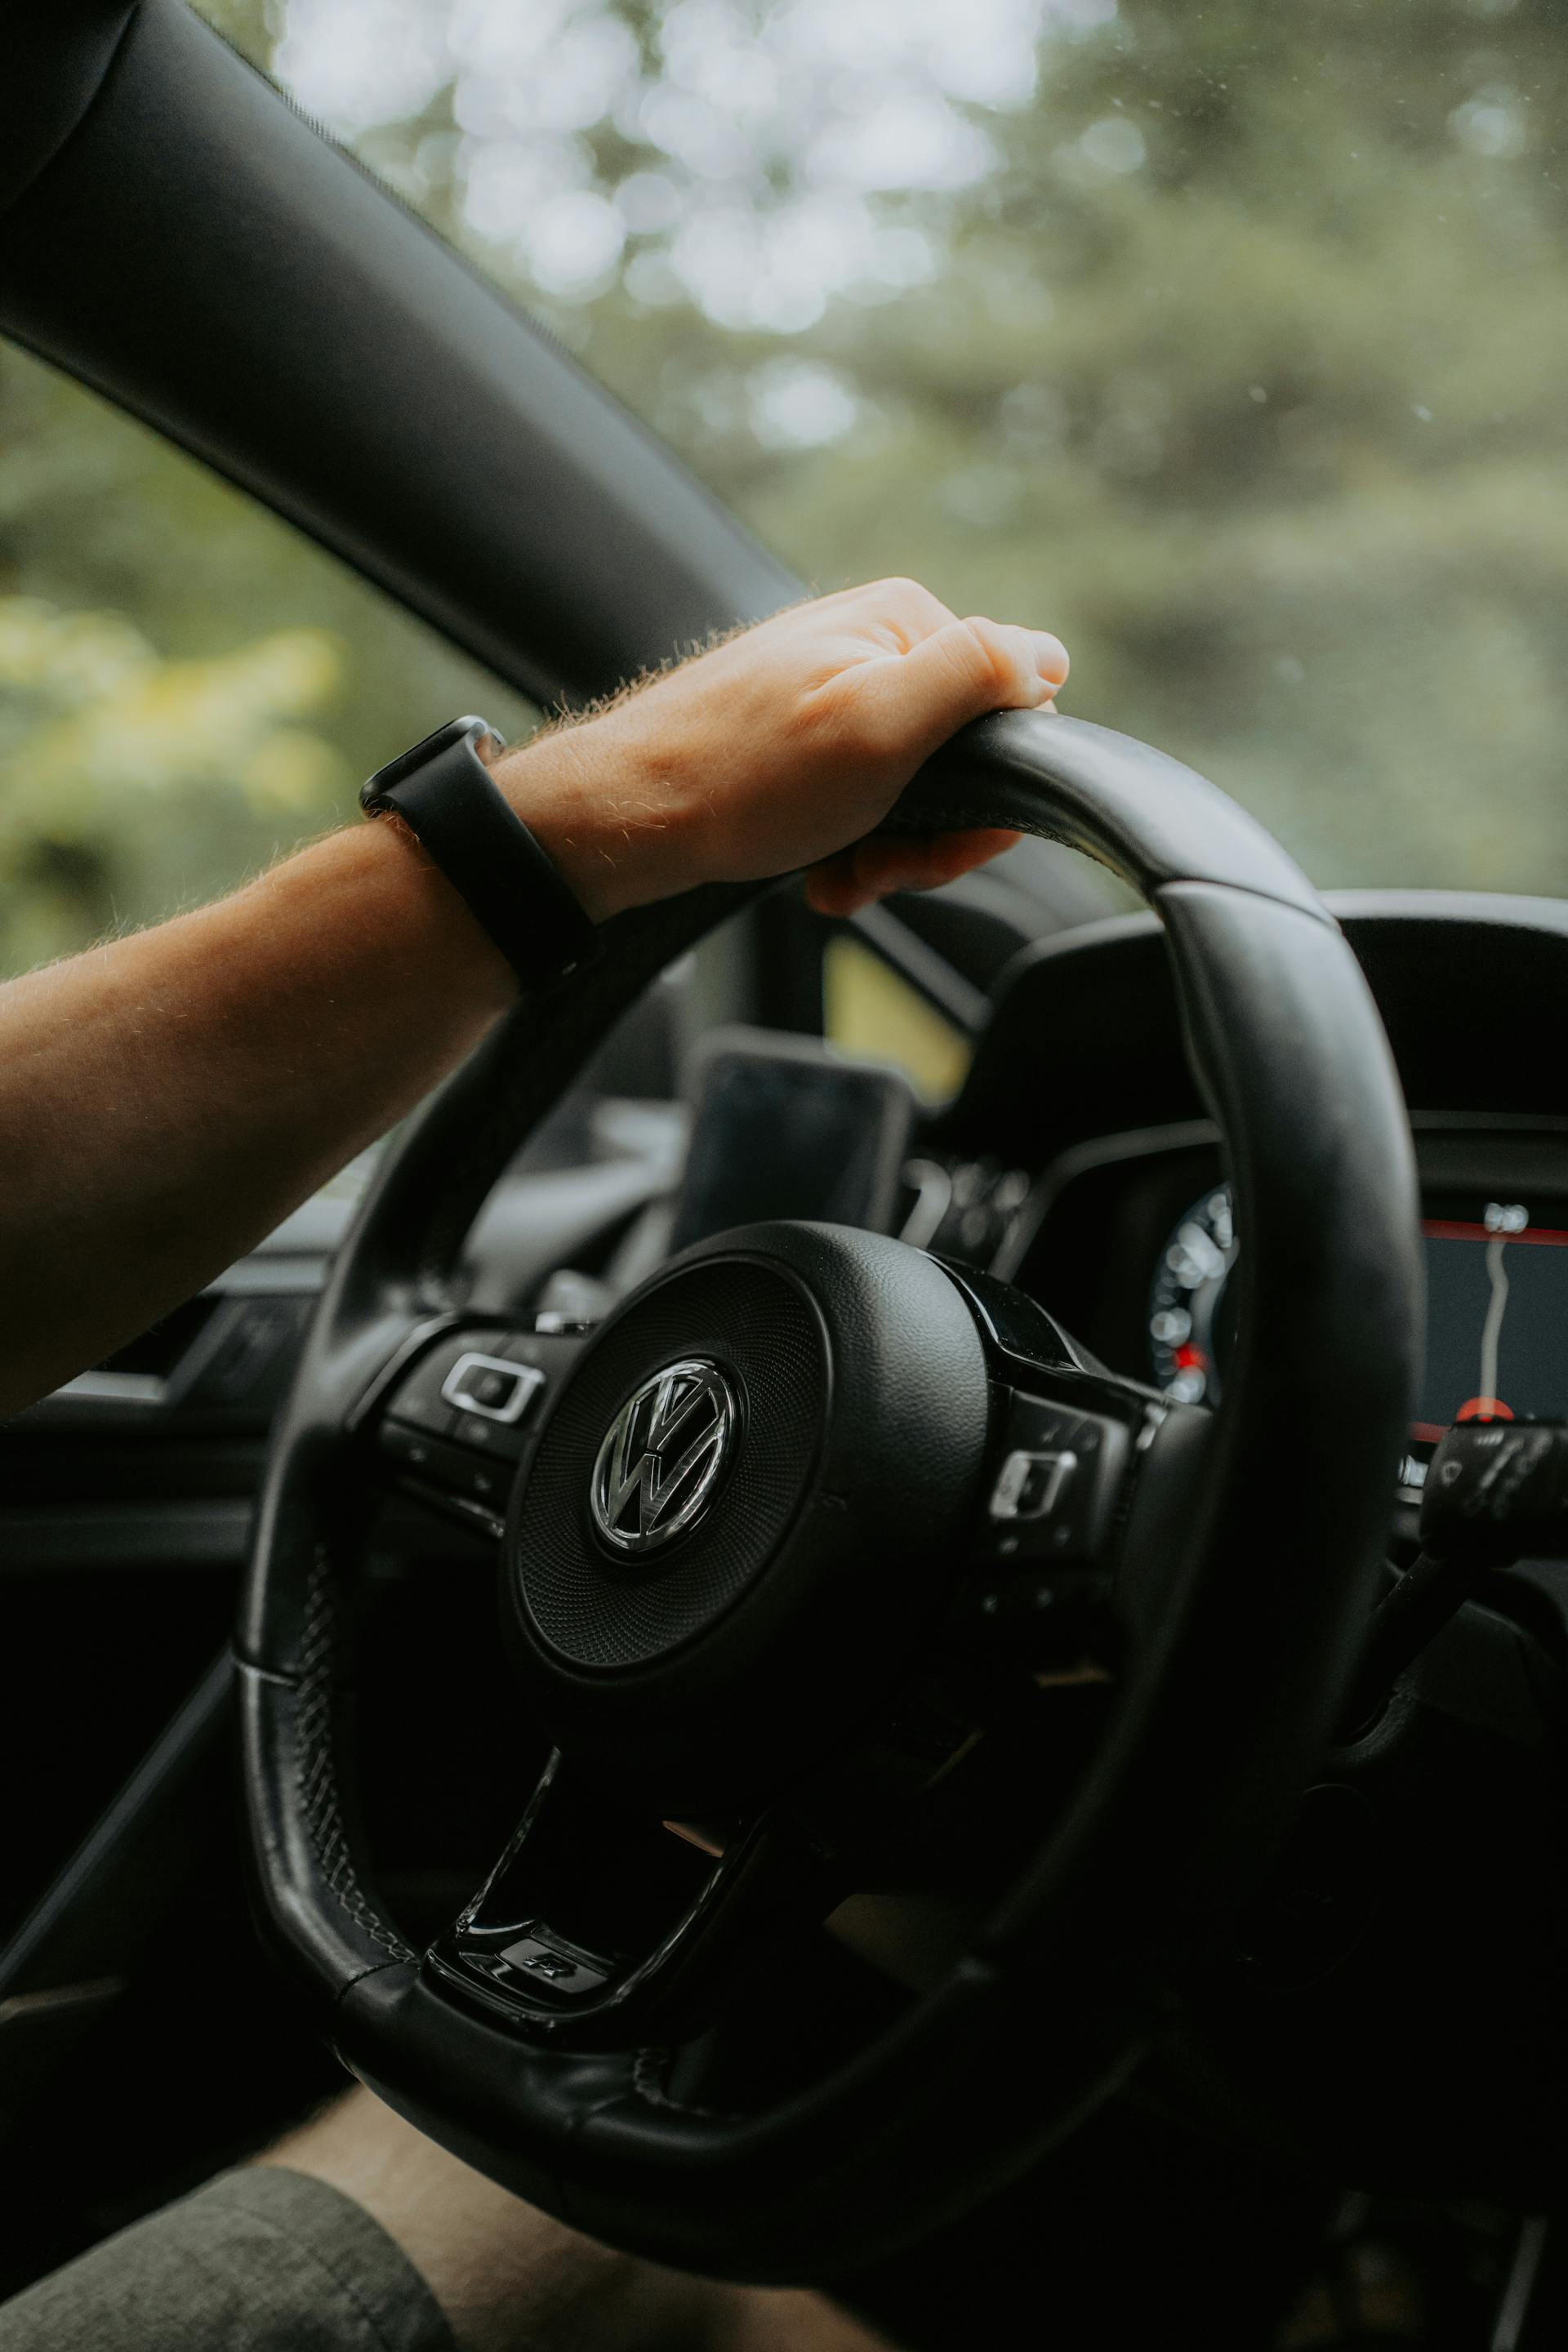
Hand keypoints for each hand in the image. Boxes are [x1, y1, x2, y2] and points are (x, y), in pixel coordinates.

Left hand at [492, 578, 1067, 921]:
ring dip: (886, 853)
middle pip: (960, 759)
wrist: (623, 820)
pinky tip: (818, 874)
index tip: (933, 841)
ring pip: (911, 793)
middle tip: (874, 864)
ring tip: (838, 876)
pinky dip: (848, 850)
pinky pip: (860, 803)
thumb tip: (1050, 658)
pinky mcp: (798, 741)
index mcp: (901, 621)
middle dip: (929, 834)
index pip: (1008, 711)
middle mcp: (868, 644)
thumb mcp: (880, 721)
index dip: (985, 795)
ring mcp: (830, 692)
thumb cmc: (743, 776)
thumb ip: (975, 673)